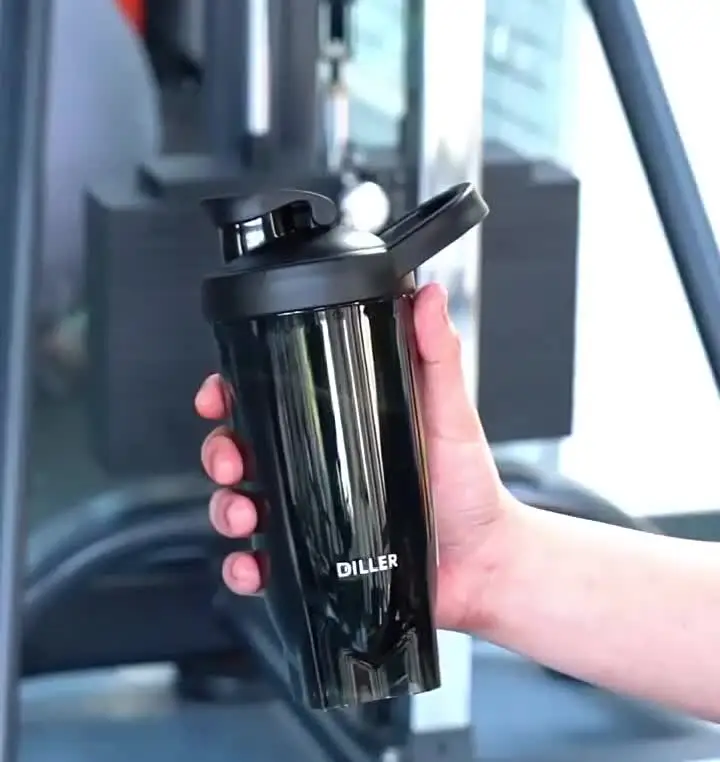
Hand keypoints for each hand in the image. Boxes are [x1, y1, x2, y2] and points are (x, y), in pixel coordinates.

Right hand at [196, 282, 513, 631]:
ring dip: (226, 507)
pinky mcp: (316, 559)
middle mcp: (320, 467)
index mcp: (341, 426)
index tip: (221, 392)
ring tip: (243, 513)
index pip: (273, 399)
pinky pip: (264, 562)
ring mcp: (314, 513)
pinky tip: (250, 565)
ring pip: (243, 503)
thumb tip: (431, 297)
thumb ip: (439, 357)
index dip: (235, 392)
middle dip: (221, 450)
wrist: (485, 563)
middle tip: (232, 458)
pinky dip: (243, 566)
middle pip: (246, 449)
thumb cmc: (468, 489)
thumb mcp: (449, 415)